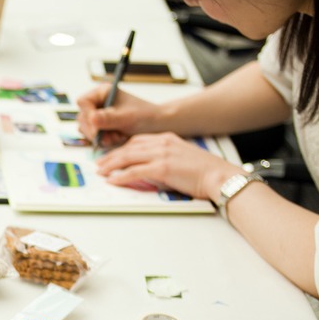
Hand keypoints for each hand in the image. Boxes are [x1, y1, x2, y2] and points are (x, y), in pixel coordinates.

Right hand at [76, 83, 160, 148]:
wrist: (156, 125)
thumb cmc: (145, 116)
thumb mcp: (127, 117)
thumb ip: (109, 118)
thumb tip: (91, 119)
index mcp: (102, 92)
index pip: (83, 102)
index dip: (88, 115)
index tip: (98, 127)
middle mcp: (97, 103)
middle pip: (82, 118)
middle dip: (95, 131)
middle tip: (110, 137)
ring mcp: (97, 116)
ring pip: (86, 130)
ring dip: (100, 137)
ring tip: (118, 137)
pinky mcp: (100, 128)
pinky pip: (93, 137)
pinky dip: (104, 141)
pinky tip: (118, 139)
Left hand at [94, 132, 243, 199]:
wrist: (219, 175)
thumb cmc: (204, 171)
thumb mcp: (181, 157)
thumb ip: (164, 158)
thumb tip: (149, 169)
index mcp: (167, 138)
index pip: (137, 141)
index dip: (121, 149)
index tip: (111, 156)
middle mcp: (162, 143)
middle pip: (128, 147)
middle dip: (111, 156)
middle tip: (99, 165)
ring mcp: (162, 154)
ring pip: (128, 157)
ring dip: (111, 165)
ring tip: (101, 172)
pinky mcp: (162, 168)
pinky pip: (134, 171)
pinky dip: (121, 176)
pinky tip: (113, 180)